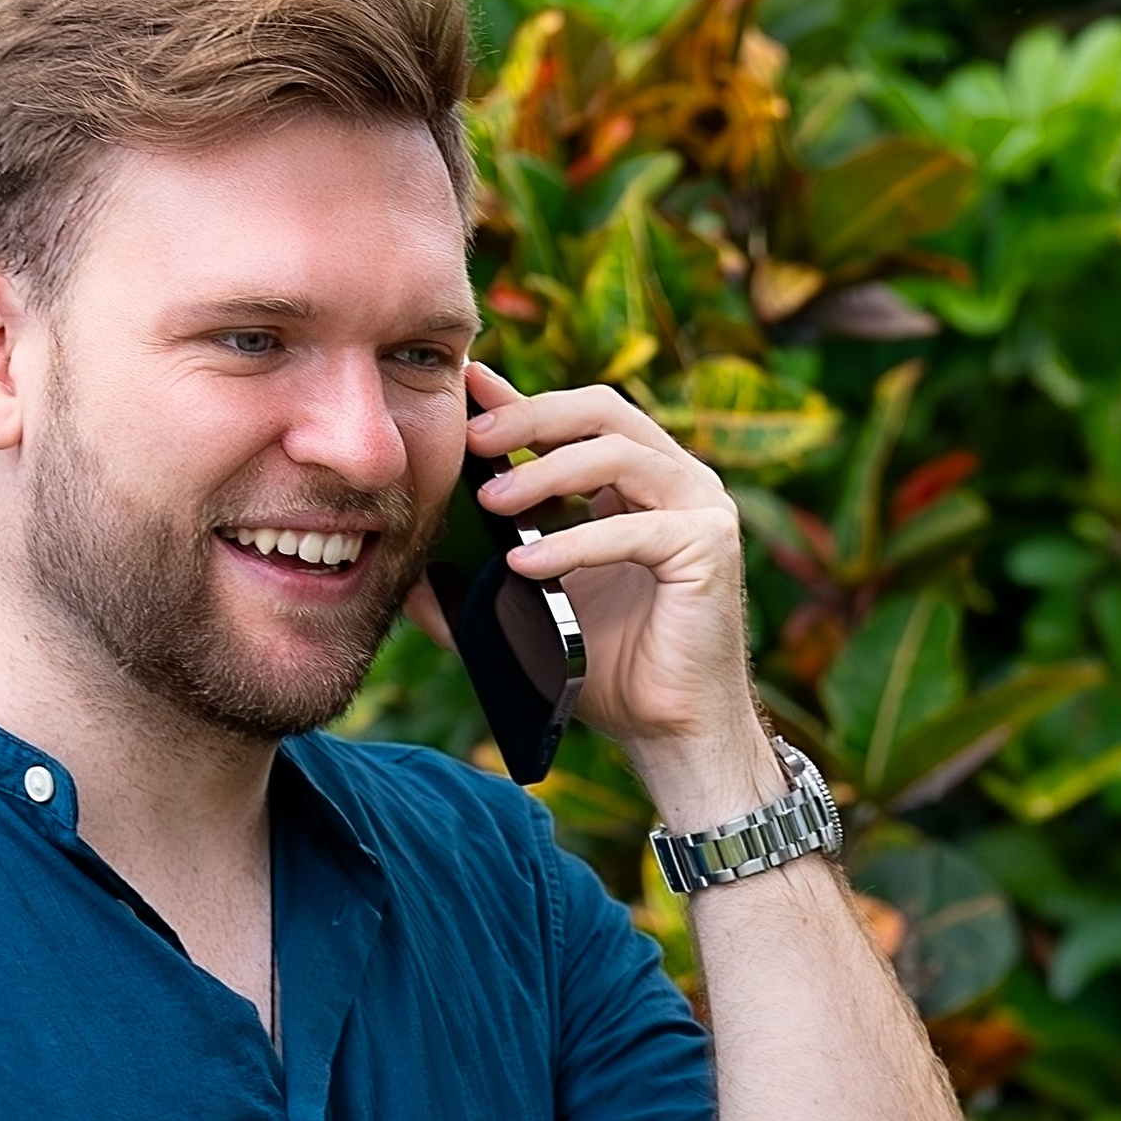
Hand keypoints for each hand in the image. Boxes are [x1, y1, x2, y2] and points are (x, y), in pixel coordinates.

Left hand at [461, 362, 768, 797]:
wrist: (667, 731)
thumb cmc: (606, 670)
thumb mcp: (530, 611)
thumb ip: (479, 582)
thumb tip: (409, 566)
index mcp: (637, 482)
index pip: (576, 418)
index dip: (521, 399)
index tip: (464, 389)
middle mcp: (676, 480)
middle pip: (602, 412)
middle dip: (529, 417)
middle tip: (470, 438)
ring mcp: (700, 507)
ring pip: (618, 456)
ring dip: (547, 473)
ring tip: (491, 502)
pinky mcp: (711, 547)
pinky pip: (635, 530)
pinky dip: (575, 543)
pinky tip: (526, 564)